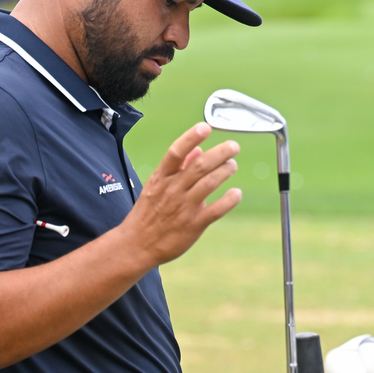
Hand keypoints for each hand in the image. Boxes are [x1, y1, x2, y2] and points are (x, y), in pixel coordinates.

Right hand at [122, 122, 241, 265]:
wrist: (136, 245)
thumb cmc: (148, 212)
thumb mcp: (156, 186)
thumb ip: (178, 168)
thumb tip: (198, 149)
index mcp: (160, 178)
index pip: (175, 152)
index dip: (191, 137)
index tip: (206, 127)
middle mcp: (172, 190)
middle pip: (199, 166)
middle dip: (220, 153)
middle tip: (234, 146)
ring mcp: (183, 208)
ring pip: (209, 184)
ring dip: (225, 171)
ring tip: (233, 165)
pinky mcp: (193, 225)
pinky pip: (216, 210)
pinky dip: (229, 200)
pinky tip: (236, 193)